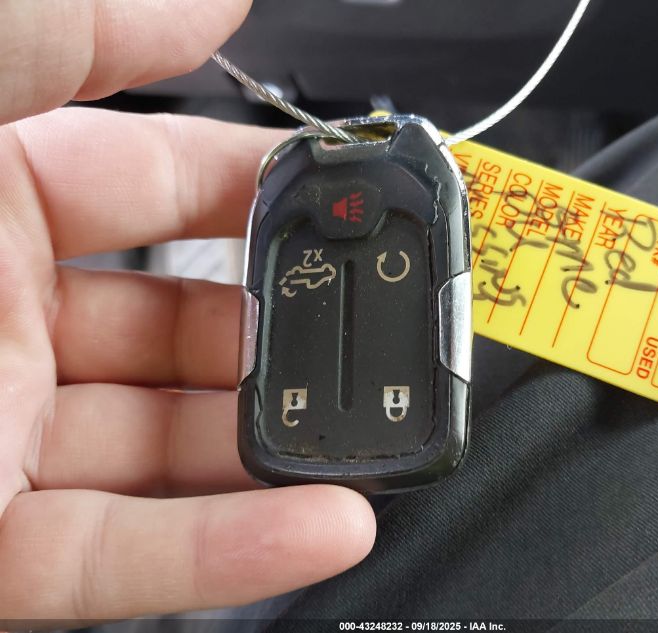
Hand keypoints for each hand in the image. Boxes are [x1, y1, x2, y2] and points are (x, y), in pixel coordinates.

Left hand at [0, 1, 375, 624]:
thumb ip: (76, 23)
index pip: (158, 181)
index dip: (254, 191)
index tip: (341, 206)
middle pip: (181, 327)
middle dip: (279, 332)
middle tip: (365, 337)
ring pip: (162, 454)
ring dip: (269, 456)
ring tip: (363, 447)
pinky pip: (120, 555)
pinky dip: (228, 548)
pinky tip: (320, 526)